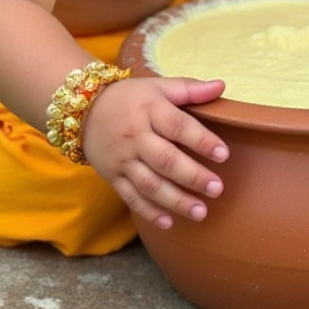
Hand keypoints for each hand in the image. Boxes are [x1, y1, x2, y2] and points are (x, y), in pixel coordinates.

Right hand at [81, 75, 228, 229]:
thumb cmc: (130, 98)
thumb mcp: (158, 86)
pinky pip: (131, 197)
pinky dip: (149, 212)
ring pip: (149, 184)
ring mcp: (122, 159)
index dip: (201, 140)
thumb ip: (190, 88)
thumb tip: (221, 86)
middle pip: (165, 160)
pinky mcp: (112, 177)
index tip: (223, 154)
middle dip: (192, 176)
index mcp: (149, 110)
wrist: (84, 110)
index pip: (178, 126)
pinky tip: (169, 222)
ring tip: (200, 211)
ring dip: (175, 200)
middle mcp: (135, 136)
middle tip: (217, 189)